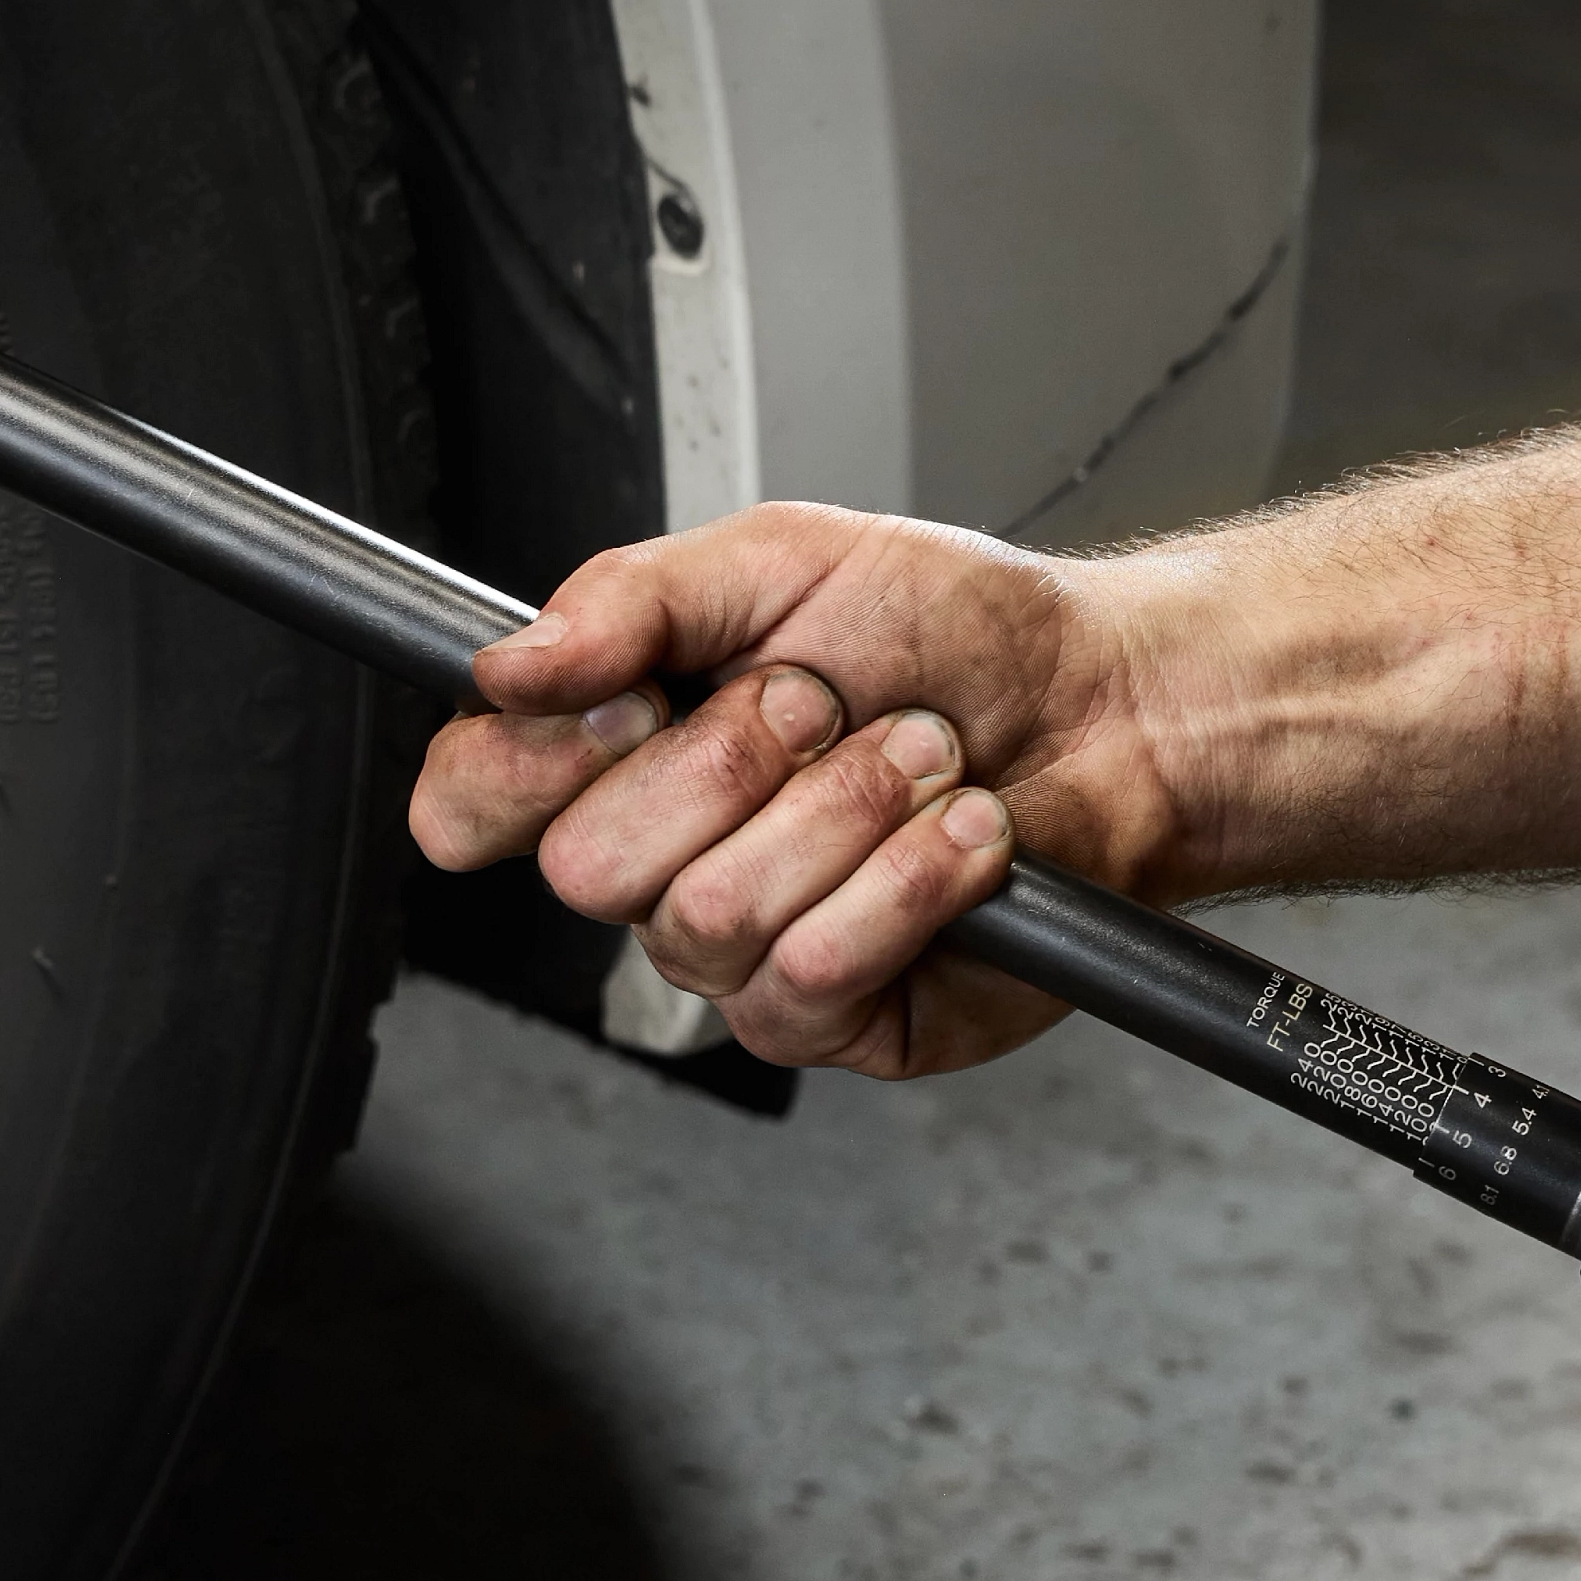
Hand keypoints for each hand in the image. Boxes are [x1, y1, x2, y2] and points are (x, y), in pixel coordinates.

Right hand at [406, 502, 1181, 1074]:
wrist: (1109, 707)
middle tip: (827, 706)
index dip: (524, 763)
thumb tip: (511, 661)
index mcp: (623, 750)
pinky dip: (906, 885)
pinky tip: (964, 837)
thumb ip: (631, 598)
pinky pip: (811, 974)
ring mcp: (744, 956)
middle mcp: (666, 865)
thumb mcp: (784, 560)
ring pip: (706, 920)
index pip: (472, 801)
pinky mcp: (836, 1021)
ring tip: (923, 757)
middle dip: (734, 760)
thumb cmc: (957, 636)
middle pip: (588, 867)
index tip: (633, 696)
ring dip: (843, 811)